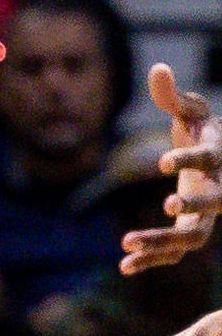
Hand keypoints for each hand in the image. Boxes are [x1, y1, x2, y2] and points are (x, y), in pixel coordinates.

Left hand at [120, 65, 218, 273]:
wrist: (217, 160)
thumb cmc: (202, 131)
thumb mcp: (191, 111)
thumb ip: (173, 96)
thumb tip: (157, 68)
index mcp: (219, 156)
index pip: (209, 158)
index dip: (189, 158)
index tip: (163, 161)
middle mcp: (219, 189)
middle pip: (214, 204)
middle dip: (192, 205)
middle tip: (165, 205)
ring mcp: (206, 216)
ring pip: (193, 237)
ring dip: (162, 240)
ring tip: (126, 243)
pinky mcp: (191, 232)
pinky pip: (175, 253)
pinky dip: (152, 260)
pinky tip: (124, 267)